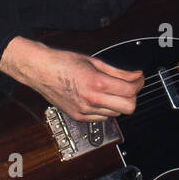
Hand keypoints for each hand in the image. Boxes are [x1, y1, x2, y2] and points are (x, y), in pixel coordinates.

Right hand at [0, 37, 143, 122]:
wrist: (40, 70)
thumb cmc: (63, 62)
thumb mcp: (94, 62)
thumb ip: (118, 72)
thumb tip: (135, 76)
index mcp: (97, 83)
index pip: (130, 91)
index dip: (138, 83)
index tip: (138, 78)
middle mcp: (92, 100)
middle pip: (128, 108)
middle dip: (132, 96)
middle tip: (129, 86)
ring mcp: (85, 111)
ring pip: (116, 114)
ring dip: (118, 102)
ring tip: (110, 90)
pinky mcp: (79, 117)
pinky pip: (102, 117)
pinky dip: (105, 109)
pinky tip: (99, 97)